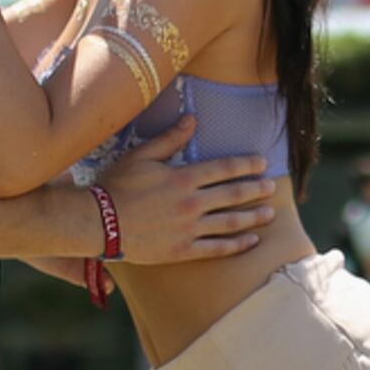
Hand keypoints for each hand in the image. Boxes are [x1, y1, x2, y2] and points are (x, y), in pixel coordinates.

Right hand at [98, 118, 275, 263]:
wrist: (98, 222)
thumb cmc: (115, 185)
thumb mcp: (141, 155)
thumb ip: (170, 139)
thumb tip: (192, 120)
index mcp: (183, 177)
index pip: (224, 168)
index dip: (246, 165)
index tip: (261, 163)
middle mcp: (191, 203)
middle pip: (233, 195)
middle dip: (256, 189)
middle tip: (272, 187)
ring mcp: (188, 229)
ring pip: (230, 222)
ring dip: (253, 217)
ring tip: (269, 214)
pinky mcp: (182, 250)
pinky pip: (216, 249)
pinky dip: (236, 245)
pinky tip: (251, 240)